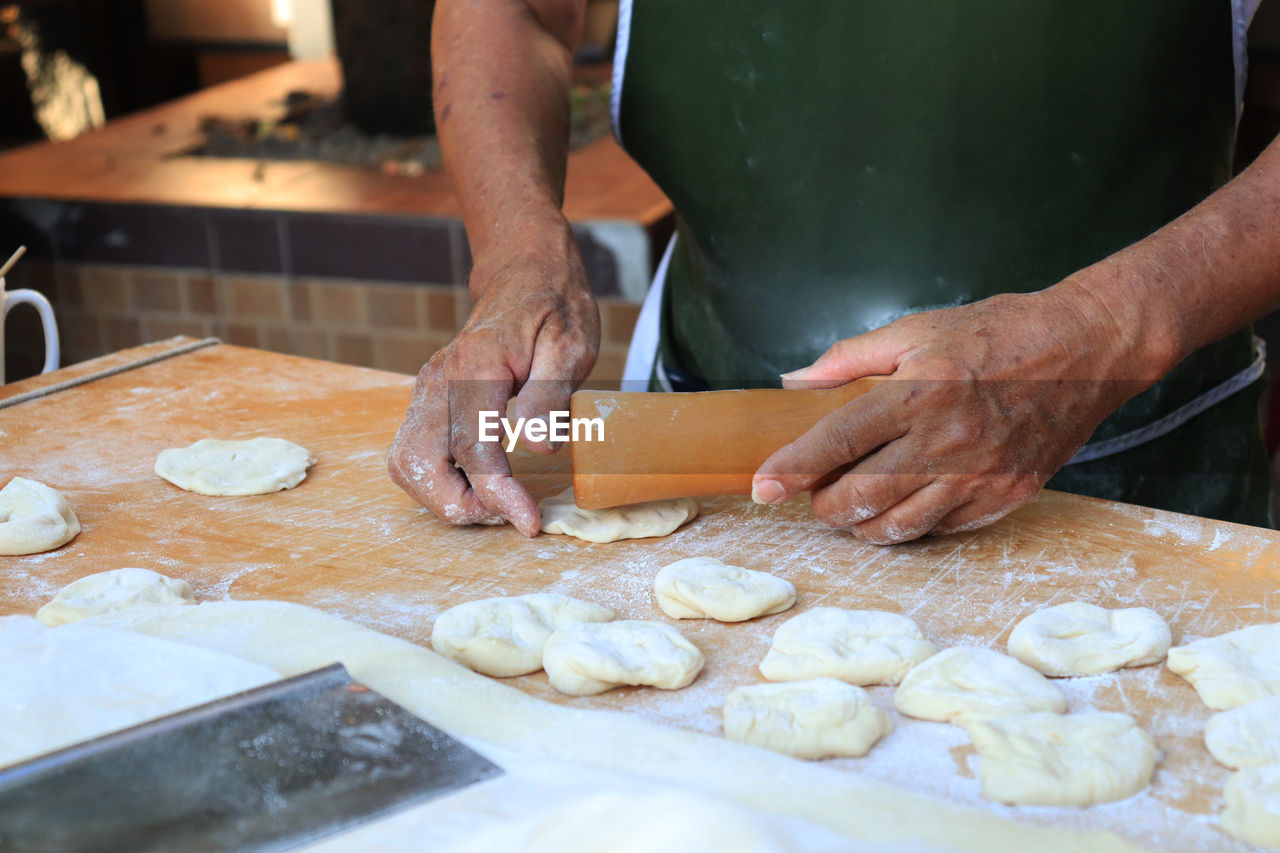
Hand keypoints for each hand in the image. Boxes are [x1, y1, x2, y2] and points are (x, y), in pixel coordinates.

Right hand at [387, 232, 598, 535]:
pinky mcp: (427, 401)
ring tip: (495, 503)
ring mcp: (426, 391)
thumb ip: (552, 397)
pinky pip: (414, 453)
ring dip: (443, 498)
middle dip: (460, 505)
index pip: (473, 450)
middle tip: (512, 513)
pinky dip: (438, 481)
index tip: (529, 523)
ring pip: (406, 465)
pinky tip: (477, 484)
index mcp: (474, 367)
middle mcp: (438, 381)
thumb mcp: (571, 346)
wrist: (525, 272)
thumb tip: (540, 449)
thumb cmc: (554, 307)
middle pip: (419, 465)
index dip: (499, 494)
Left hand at [750, 285, 1155, 543]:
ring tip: (853, 505)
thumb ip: (851, 359)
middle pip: (860, 498)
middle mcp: (946, 442)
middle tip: (815, 495)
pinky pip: (940, 529)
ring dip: (863, 523)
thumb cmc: (998, 335)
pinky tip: (904, 503)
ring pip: (898, 526)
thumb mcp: (917, 328)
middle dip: (824, 505)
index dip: (793, 468)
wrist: (1086, 351)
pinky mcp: (1005, 497)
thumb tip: (797, 382)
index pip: (836, 442)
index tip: (763, 486)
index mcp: (918, 393)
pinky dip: (911, 523)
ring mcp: (979, 477)